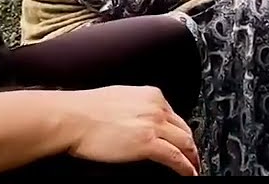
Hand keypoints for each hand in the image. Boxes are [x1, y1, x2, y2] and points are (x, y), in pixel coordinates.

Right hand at [62, 84, 200, 175]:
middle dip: (190, 145)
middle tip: (193, 157)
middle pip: (183, 129)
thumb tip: (140, 117)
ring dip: (192, 158)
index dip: (180, 131)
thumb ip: (136, 106)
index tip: (182, 140)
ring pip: (184, 143)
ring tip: (194, 168)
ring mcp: (154, 125)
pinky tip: (189, 174)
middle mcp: (157, 108)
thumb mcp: (120, 97)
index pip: (174, 116)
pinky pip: (175, 158)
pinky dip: (186, 168)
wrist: (73, 117)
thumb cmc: (86, 109)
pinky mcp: (147, 144)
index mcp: (151, 95)